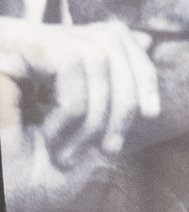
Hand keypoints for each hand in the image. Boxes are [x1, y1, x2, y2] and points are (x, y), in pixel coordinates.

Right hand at [0, 18, 160, 206]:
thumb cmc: (33, 176)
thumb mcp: (91, 125)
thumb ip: (115, 84)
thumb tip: (143, 38)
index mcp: (50, 55)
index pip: (113, 35)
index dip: (142, 72)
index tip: (150, 113)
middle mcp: (30, 41)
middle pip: (110, 38)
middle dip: (125, 98)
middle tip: (108, 147)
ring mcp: (15, 45)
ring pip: (95, 52)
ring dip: (97, 112)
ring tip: (70, 151)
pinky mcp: (6, 55)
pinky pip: (67, 62)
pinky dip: (74, 105)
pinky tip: (51, 137)